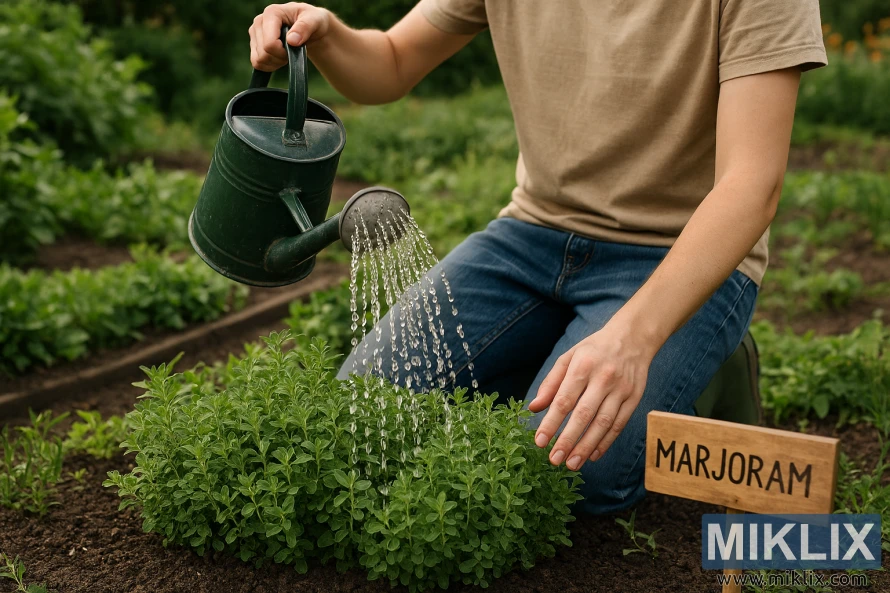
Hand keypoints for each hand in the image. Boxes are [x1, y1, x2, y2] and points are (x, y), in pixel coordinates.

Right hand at [249, 3, 332, 71]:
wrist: (311, 27)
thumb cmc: (313, 21)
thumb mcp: (315, 20)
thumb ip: (305, 27)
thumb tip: (291, 40)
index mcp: (272, 13)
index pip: (270, 44)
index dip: (283, 53)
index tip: (294, 47)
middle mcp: (259, 21)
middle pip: (263, 54)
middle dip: (280, 58)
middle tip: (292, 51)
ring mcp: (255, 33)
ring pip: (259, 60)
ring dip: (275, 62)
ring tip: (286, 53)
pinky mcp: (254, 43)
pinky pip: (257, 63)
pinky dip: (269, 65)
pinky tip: (279, 58)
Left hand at [528, 323, 655, 470]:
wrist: (633, 338)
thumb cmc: (594, 350)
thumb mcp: (568, 357)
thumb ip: (551, 383)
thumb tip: (534, 407)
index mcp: (583, 366)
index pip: (564, 399)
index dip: (551, 422)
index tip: (539, 441)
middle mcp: (603, 378)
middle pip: (584, 414)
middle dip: (568, 440)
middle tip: (554, 459)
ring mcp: (621, 389)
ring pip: (603, 423)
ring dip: (587, 446)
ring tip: (572, 463)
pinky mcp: (634, 398)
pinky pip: (619, 424)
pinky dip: (606, 442)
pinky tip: (593, 455)